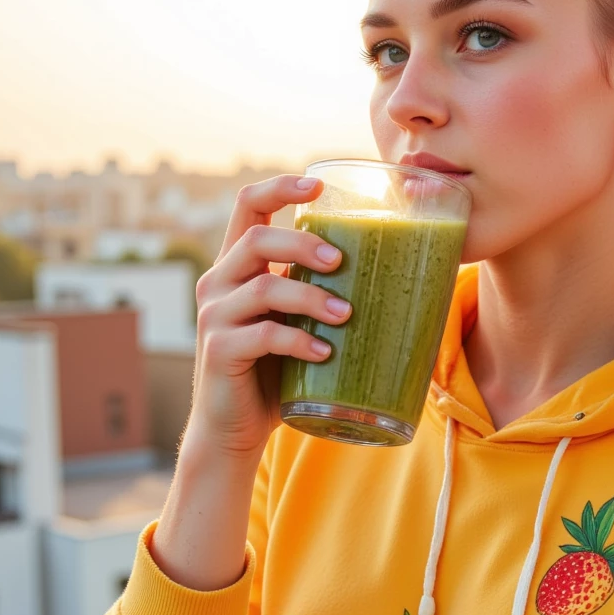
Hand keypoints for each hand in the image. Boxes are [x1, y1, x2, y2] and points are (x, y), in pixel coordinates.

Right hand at [188, 172, 351, 465]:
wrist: (234, 429)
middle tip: (340, 262)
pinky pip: (263, 336)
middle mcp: (218, 283)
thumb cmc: (275, 373)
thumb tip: (399, 278)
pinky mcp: (219, 351)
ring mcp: (214, 317)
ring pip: (263, 287)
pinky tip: (326, 354)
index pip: (246, 206)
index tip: (317, 185)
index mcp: (236, 267)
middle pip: (256, 240)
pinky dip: (299, 342)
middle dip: (303, 244)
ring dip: (311, 298)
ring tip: (346, 316)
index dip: (279, 188)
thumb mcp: (294, 324)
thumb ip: (317, 295)